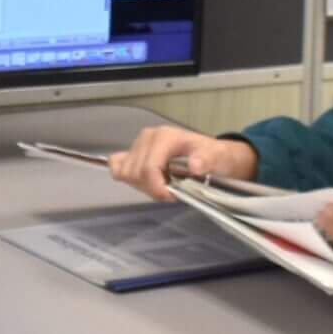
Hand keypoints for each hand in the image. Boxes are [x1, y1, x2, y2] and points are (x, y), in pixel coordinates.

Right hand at [106, 125, 257, 200]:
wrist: (211, 154)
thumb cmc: (212, 156)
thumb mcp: (216, 158)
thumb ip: (206, 160)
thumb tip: (195, 165)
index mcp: (164, 137)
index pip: (148, 169)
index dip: (157, 188)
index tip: (173, 196)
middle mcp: (147, 137)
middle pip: (135, 173)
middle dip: (152, 188)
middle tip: (171, 191)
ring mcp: (138, 144)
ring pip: (125, 173)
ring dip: (142, 185)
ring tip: (162, 184)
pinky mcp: (132, 152)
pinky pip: (116, 165)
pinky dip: (128, 177)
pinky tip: (146, 180)